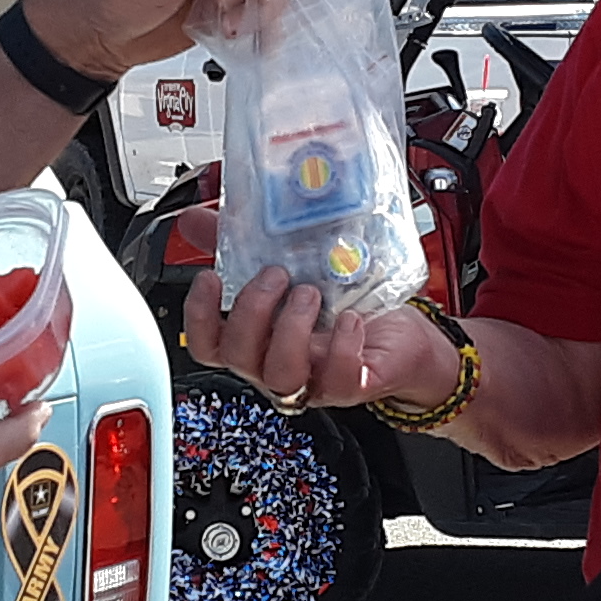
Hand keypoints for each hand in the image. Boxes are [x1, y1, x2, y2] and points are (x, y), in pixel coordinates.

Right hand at [179, 213, 454, 413]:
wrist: (401, 335)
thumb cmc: (344, 304)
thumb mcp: (293, 267)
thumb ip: (243, 245)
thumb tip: (198, 217)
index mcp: (258, 339)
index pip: (208, 345)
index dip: (199, 316)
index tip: (210, 279)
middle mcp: (277, 362)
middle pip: (238, 357)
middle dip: (251, 311)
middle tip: (277, 274)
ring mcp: (313, 379)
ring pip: (281, 375)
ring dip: (289, 330)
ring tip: (310, 293)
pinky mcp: (352, 383)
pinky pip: (339, 380)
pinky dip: (342, 348)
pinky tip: (350, 319)